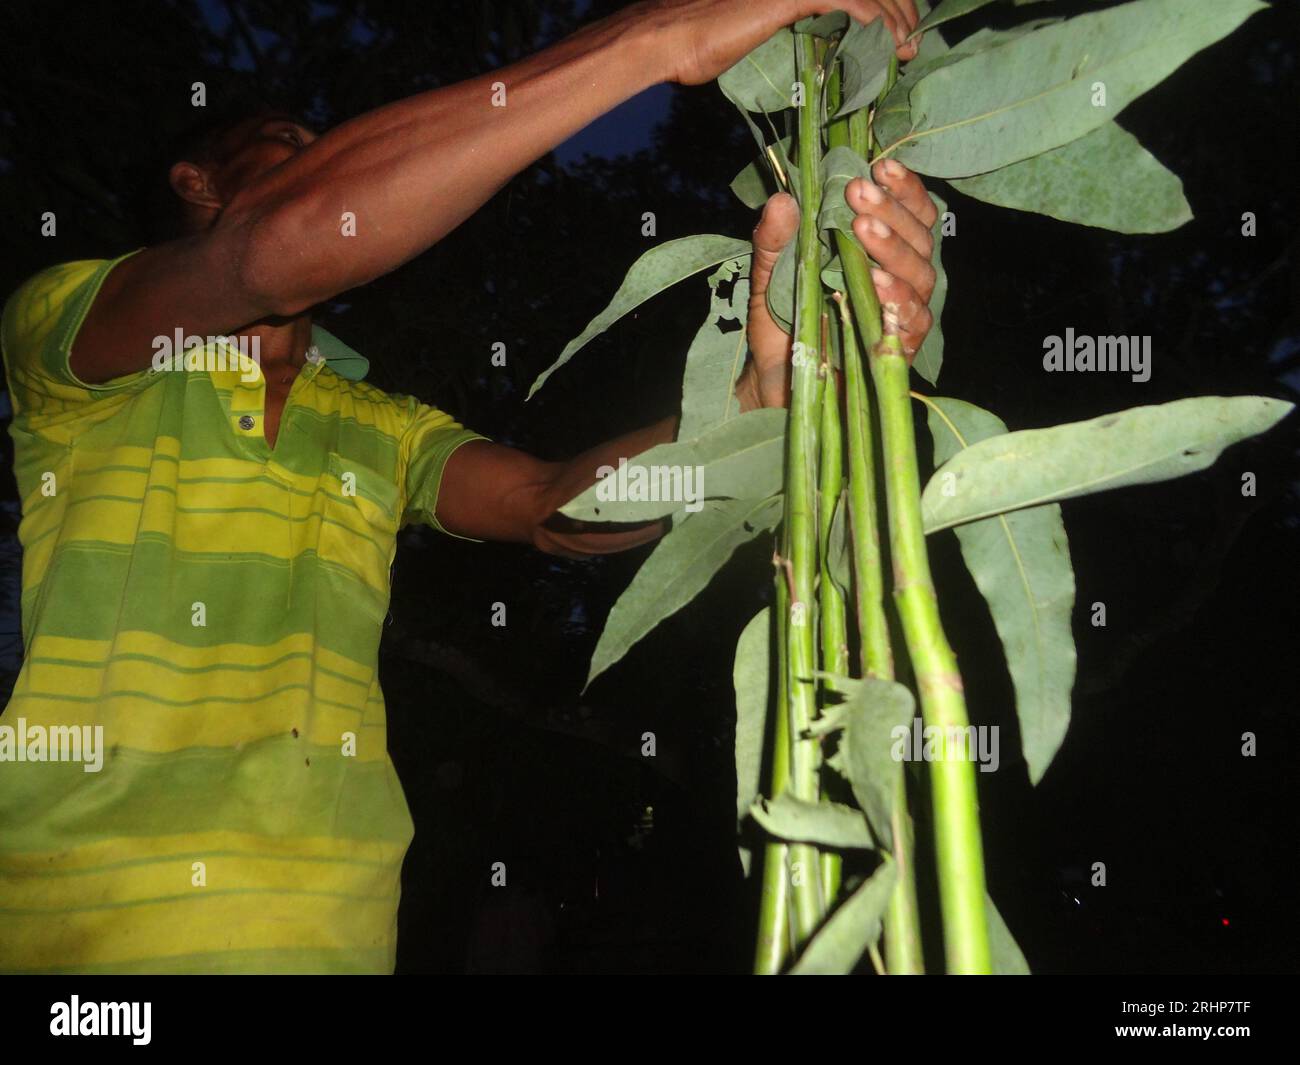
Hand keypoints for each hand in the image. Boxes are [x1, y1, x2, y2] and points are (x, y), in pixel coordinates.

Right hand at [649, 0, 920, 87]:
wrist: (675, 38)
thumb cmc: (705, 41)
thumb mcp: (763, 31)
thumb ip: (799, 29)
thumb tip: (829, 48)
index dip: (888, 4)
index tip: (902, 35)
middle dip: (900, 10)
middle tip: (912, 45)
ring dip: (897, 20)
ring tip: (906, 50)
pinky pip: (856, 4)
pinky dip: (878, 25)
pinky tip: (890, 47)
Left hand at [737, 158, 939, 411]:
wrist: (772, 380)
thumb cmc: (779, 323)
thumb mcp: (768, 275)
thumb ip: (774, 239)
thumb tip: (781, 199)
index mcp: (877, 252)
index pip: (909, 213)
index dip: (902, 188)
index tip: (880, 166)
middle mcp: (898, 279)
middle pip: (920, 239)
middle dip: (891, 211)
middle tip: (858, 192)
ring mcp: (901, 315)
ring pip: (921, 276)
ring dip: (894, 249)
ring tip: (863, 230)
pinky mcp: (898, 350)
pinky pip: (912, 323)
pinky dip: (897, 301)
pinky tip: (877, 284)